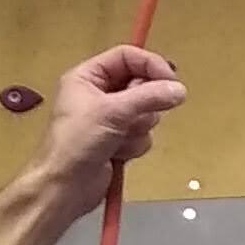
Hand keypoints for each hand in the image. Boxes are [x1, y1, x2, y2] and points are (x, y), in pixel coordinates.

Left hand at [39, 46, 186, 198]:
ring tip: (118, 139)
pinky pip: (143, 134)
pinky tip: (116, 154)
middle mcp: (99, 93)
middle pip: (141, 84)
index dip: (150, 65)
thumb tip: (179, 90)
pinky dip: (134, 145)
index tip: (171, 81)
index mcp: (88, 77)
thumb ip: (148, 97)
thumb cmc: (76, 143)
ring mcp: (110, 118)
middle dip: (142, 105)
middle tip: (133, 117)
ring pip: (146, 112)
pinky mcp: (119, 140)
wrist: (64, 188)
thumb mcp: (112, 112)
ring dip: (137, 129)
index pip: (127, 56)